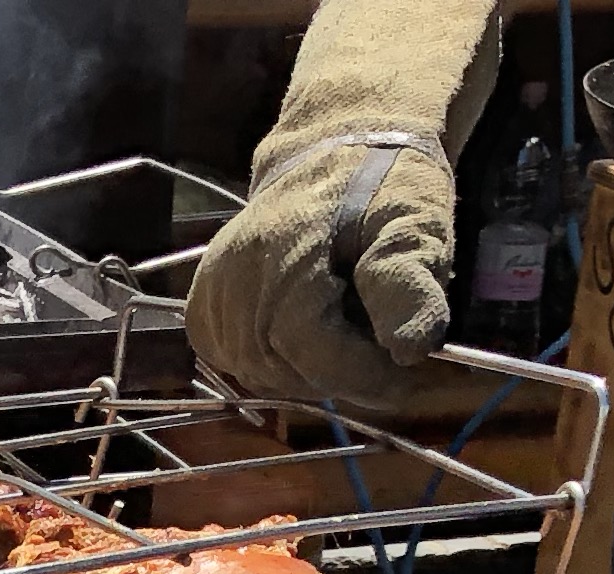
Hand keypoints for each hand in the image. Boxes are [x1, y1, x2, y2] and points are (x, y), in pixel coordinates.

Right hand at [185, 128, 463, 410]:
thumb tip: (409, 350)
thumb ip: (407, 283)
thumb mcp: (412, 221)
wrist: (329, 153)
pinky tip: (305, 330)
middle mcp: (232, 287)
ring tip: (345, 328)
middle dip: (343, 372)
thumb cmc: (379, 187)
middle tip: (380, 343)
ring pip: (266, 378)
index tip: (407, 374)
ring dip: (312, 369)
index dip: (369, 379)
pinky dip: (279, 363)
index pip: (320, 359)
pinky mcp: (201, 312)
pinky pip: (241, 366)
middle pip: (291, 374)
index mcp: (283, 264)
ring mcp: (209, 300)